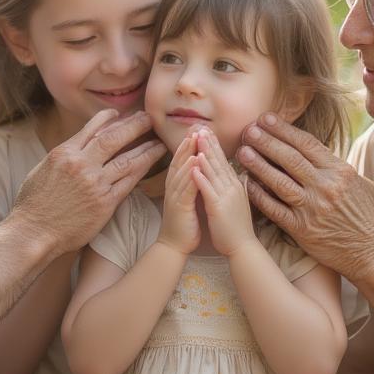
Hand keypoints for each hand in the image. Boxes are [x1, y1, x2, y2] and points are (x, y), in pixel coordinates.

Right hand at [12, 109, 166, 257]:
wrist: (34, 233)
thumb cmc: (33, 205)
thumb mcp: (41, 170)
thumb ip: (62, 157)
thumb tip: (75, 147)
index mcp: (63, 153)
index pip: (91, 128)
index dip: (108, 119)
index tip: (120, 114)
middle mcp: (81, 164)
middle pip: (114, 138)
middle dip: (134, 126)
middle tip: (148, 118)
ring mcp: (95, 183)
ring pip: (127, 159)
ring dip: (146, 148)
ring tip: (159, 141)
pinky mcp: (105, 203)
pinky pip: (129, 182)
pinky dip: (142, 170)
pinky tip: (151, 163)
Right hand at [158, 132, 200, 254]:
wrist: (175, 245)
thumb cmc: (185, 222)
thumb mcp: (188, 199)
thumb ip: (192, 184)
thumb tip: (200, 169)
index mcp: (177, 185)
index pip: (181, 161)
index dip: (187, 145)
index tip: (196, 130)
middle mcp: (173, 188)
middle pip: (179, 162)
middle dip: (187, 144)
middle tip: (195, 127)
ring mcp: (175, 196)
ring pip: (181, 172)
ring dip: (187, 155)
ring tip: (194, 140)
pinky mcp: (179, 207)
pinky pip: (185, 188)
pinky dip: (190, 175)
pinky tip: (196, 164)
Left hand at [191, 128, 255, 257]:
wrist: (243, 247)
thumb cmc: (237, 228)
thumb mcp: (237, 202)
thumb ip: (234, 188)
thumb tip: (234, 176)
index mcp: (235, 186)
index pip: (224, 162)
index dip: (215, 147)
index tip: (207, 133)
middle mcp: (232, 187)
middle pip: (219, 161)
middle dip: (209, 144)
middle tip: (201, 128)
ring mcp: (226, 196)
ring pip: (214, 171)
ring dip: (205, 153)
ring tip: (197, 138)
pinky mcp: (219, 206)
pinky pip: (208, 188)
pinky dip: (201, 175)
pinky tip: (194, 164)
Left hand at [237, 113, 373, 281]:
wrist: (373, 252)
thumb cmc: (367, 216)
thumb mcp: (360, 183)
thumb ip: (336, 167)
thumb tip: (316, 151)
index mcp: (340, 171)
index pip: (307, 144)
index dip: (284, 129)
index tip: (266, 118)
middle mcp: (325, 187)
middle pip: (290, 158)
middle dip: (266, 141)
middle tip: (248, 130)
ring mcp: (312, 208)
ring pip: (279, 181)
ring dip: (258, 165)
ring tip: (242, 152)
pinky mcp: (302, 229)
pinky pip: (274, 209)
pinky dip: (258, 196)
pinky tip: (246, 184)